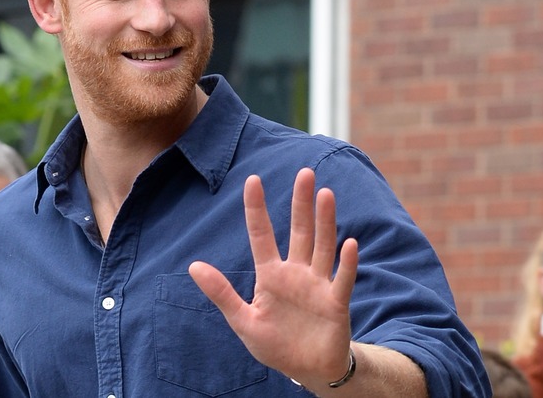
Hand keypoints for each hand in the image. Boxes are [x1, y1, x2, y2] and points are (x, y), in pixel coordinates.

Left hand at [189, 168, 358, 387]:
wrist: (306, 370)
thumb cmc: (275, 344)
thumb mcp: (242, 320)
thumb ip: (221, 293)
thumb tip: (193, 266)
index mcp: (271, 275)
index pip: (262, 235)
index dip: (257, 208)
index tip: (253, 179)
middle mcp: (296, 273)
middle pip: (300, 231)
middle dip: (301, 203)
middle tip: (305, 173)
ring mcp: (318, 285)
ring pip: (322, 246)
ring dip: (325, 222)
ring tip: (326, 194)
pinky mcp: (336, 303)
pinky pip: (342, 279)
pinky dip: (347, 263)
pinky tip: (349, 243)